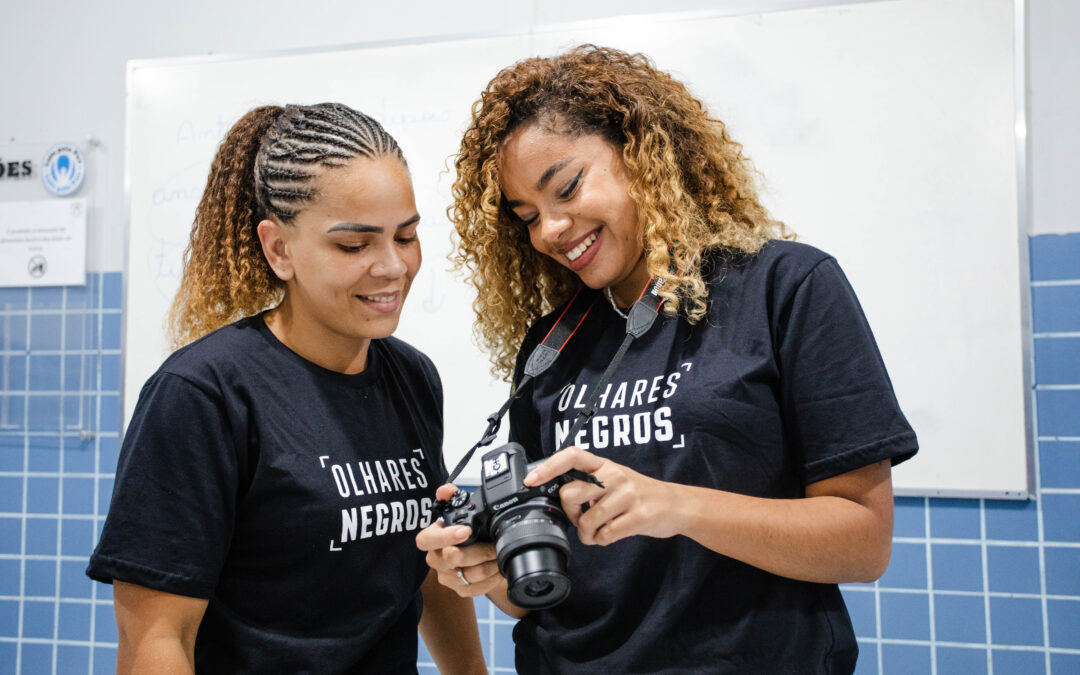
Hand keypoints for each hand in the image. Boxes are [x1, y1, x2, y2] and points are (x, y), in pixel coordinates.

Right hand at [415, 484, 501, 596]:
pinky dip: (491, 579)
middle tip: (495, 544)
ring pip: (470, 575)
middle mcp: (435, 560)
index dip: (445, 537)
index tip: (466, 531)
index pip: (427, 540)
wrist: (470, 552)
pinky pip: (476, 589)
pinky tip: (498, 570)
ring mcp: (446, 577)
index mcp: (430, 538)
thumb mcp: (456, 511)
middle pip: (454, 558)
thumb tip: (445, 490)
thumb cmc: (461, 529)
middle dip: (479, 551)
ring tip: (500, 555)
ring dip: (489, 565)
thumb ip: (450, 496)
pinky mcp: (459, 590)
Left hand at [523, 447, 680, 545]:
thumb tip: (558, 495)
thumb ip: (590, 483)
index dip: (548, 467)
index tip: (531, 480)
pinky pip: (606, 534)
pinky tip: (609, 535)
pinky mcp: (638, 515)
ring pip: (587, 520)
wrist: (676, 505)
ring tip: (597, 532)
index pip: (571, 455)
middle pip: (571, 494)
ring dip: (587, 534)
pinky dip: (602, 540)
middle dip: (570, 514)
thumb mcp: (614, 479)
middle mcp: (615, 475)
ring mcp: (628, 495)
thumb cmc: (639, 494)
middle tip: (581, 519)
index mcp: (605, 465)